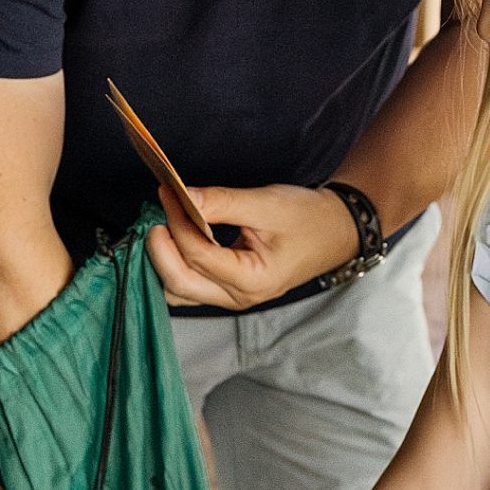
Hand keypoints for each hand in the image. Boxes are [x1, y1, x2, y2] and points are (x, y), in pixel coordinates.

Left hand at [146, 182, 356, 310]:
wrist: (334, 232)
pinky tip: (173, 237)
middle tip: (155, 212)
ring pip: (178, 290)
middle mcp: (238, 297)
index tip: (167, 191)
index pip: (198, 254)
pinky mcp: (227, 289)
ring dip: (162, 260)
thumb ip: (222, 203)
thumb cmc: (308, 219)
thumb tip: (183, 196)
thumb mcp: (267, 204)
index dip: (177, 221)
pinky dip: (174, 263)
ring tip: (162, 224)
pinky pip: (189, 284)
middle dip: (159, 248)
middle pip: (179, 283)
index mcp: (252, 280)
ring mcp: (231, 298)